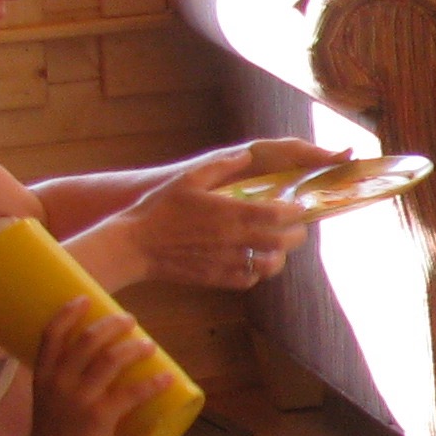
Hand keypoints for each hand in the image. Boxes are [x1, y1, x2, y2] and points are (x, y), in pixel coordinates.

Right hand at [22, 301, 161, 435]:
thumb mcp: (50, 404)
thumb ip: (67, 385)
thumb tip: (102, 369)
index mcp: (42, 377)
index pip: (51, 334)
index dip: (68, 313)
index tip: (85, 299)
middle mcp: (58, 383)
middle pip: (87, 340)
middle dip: (111, 324)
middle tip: (130, 319)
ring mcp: (78, 400)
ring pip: (111, 360)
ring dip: (134, 347)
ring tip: (149, 343)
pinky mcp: (99, 418)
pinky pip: (132, 393)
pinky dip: (153, 383)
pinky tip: (168, 376)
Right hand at [115, 142, 330, 289]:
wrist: (136, 246)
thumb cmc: (160, 208)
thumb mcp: (188, 179)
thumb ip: (220, 166)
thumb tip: (245, 156)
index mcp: (232, 214)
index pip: (279, 214)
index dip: (295, 210)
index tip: (298, 205)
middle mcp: (235, 240)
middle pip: (283, 241)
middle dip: (296, 233)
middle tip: (296, 225)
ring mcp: (228, 262)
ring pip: (271, 264)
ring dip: (280, 254)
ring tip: (277, 245)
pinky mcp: (218, 278)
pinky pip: (249, 279)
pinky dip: (258, 271)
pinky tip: (253, 261)